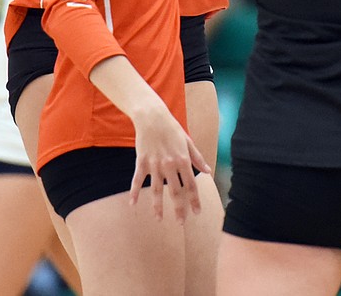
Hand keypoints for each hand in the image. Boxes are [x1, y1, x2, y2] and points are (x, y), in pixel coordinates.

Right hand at [129, 105, 210, 222]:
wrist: (153, 118)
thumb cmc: (172, 129)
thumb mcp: (188, 142)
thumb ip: (197, 158)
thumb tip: (207, 171)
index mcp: (183, 160)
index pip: (191, 185)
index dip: (194, 200)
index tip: (197, 212)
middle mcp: (170, 165)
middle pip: (175, 191)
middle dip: (179, 208)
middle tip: (181, 222)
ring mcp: (154, 165)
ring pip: (156, 190)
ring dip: (158, 206)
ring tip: (159, 219)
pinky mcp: (141, 162)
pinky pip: (137, 181)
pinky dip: (134, 193)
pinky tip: (132, 205)